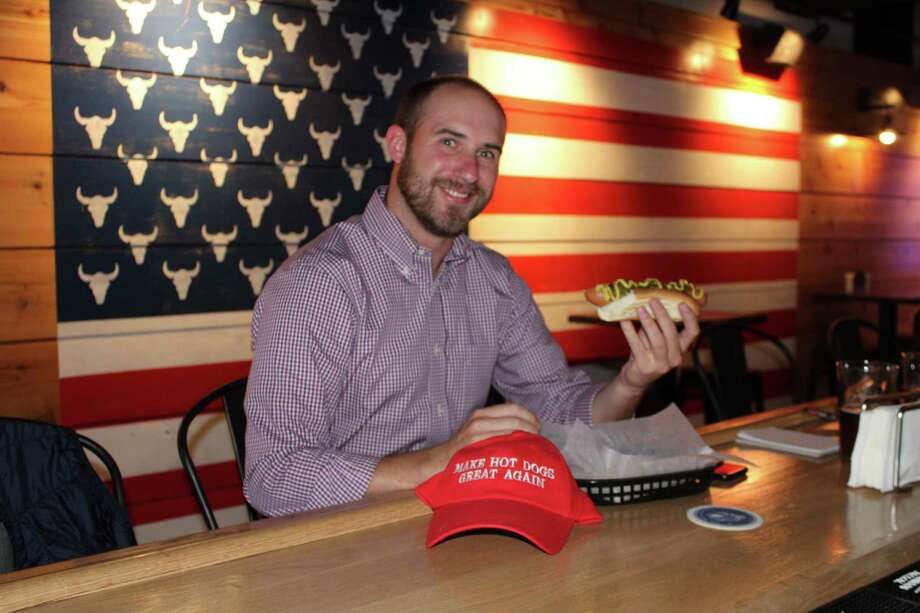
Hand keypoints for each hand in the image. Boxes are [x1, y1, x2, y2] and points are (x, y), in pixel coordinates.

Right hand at [368, 403, 538, 493]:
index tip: (538, 426)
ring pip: (511, 427)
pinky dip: (513, 444)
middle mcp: (480, 418)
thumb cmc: (461, 451)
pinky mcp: (474, 443)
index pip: (513, 408)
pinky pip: (500, 439)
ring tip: (533, 445)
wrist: (437, 463)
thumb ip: (496, 430)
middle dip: (532, 426)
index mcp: (482, 414)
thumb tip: (523, 432)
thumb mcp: (478, 434)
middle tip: (539, 438)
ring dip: (526, 435)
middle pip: (515, 416)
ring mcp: (476, 430)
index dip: (529, 415)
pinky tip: (519, 452)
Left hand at [618, 299, 699, 391]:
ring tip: (640, 309)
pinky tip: (624, 321)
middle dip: (662, 315)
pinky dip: (630, 331)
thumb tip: (650, 304)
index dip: (690, 317)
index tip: (681, 303)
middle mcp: (674, 358)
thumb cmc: (647, 353)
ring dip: (648, 322)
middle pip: (671, 333)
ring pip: (656, 339)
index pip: (693, 333)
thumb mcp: (656, 340)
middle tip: (653, 301)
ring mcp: (660, 364)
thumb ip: (657, 326)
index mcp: (681, 350)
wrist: (636, 379)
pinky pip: (637, 345)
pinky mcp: (644, 367)